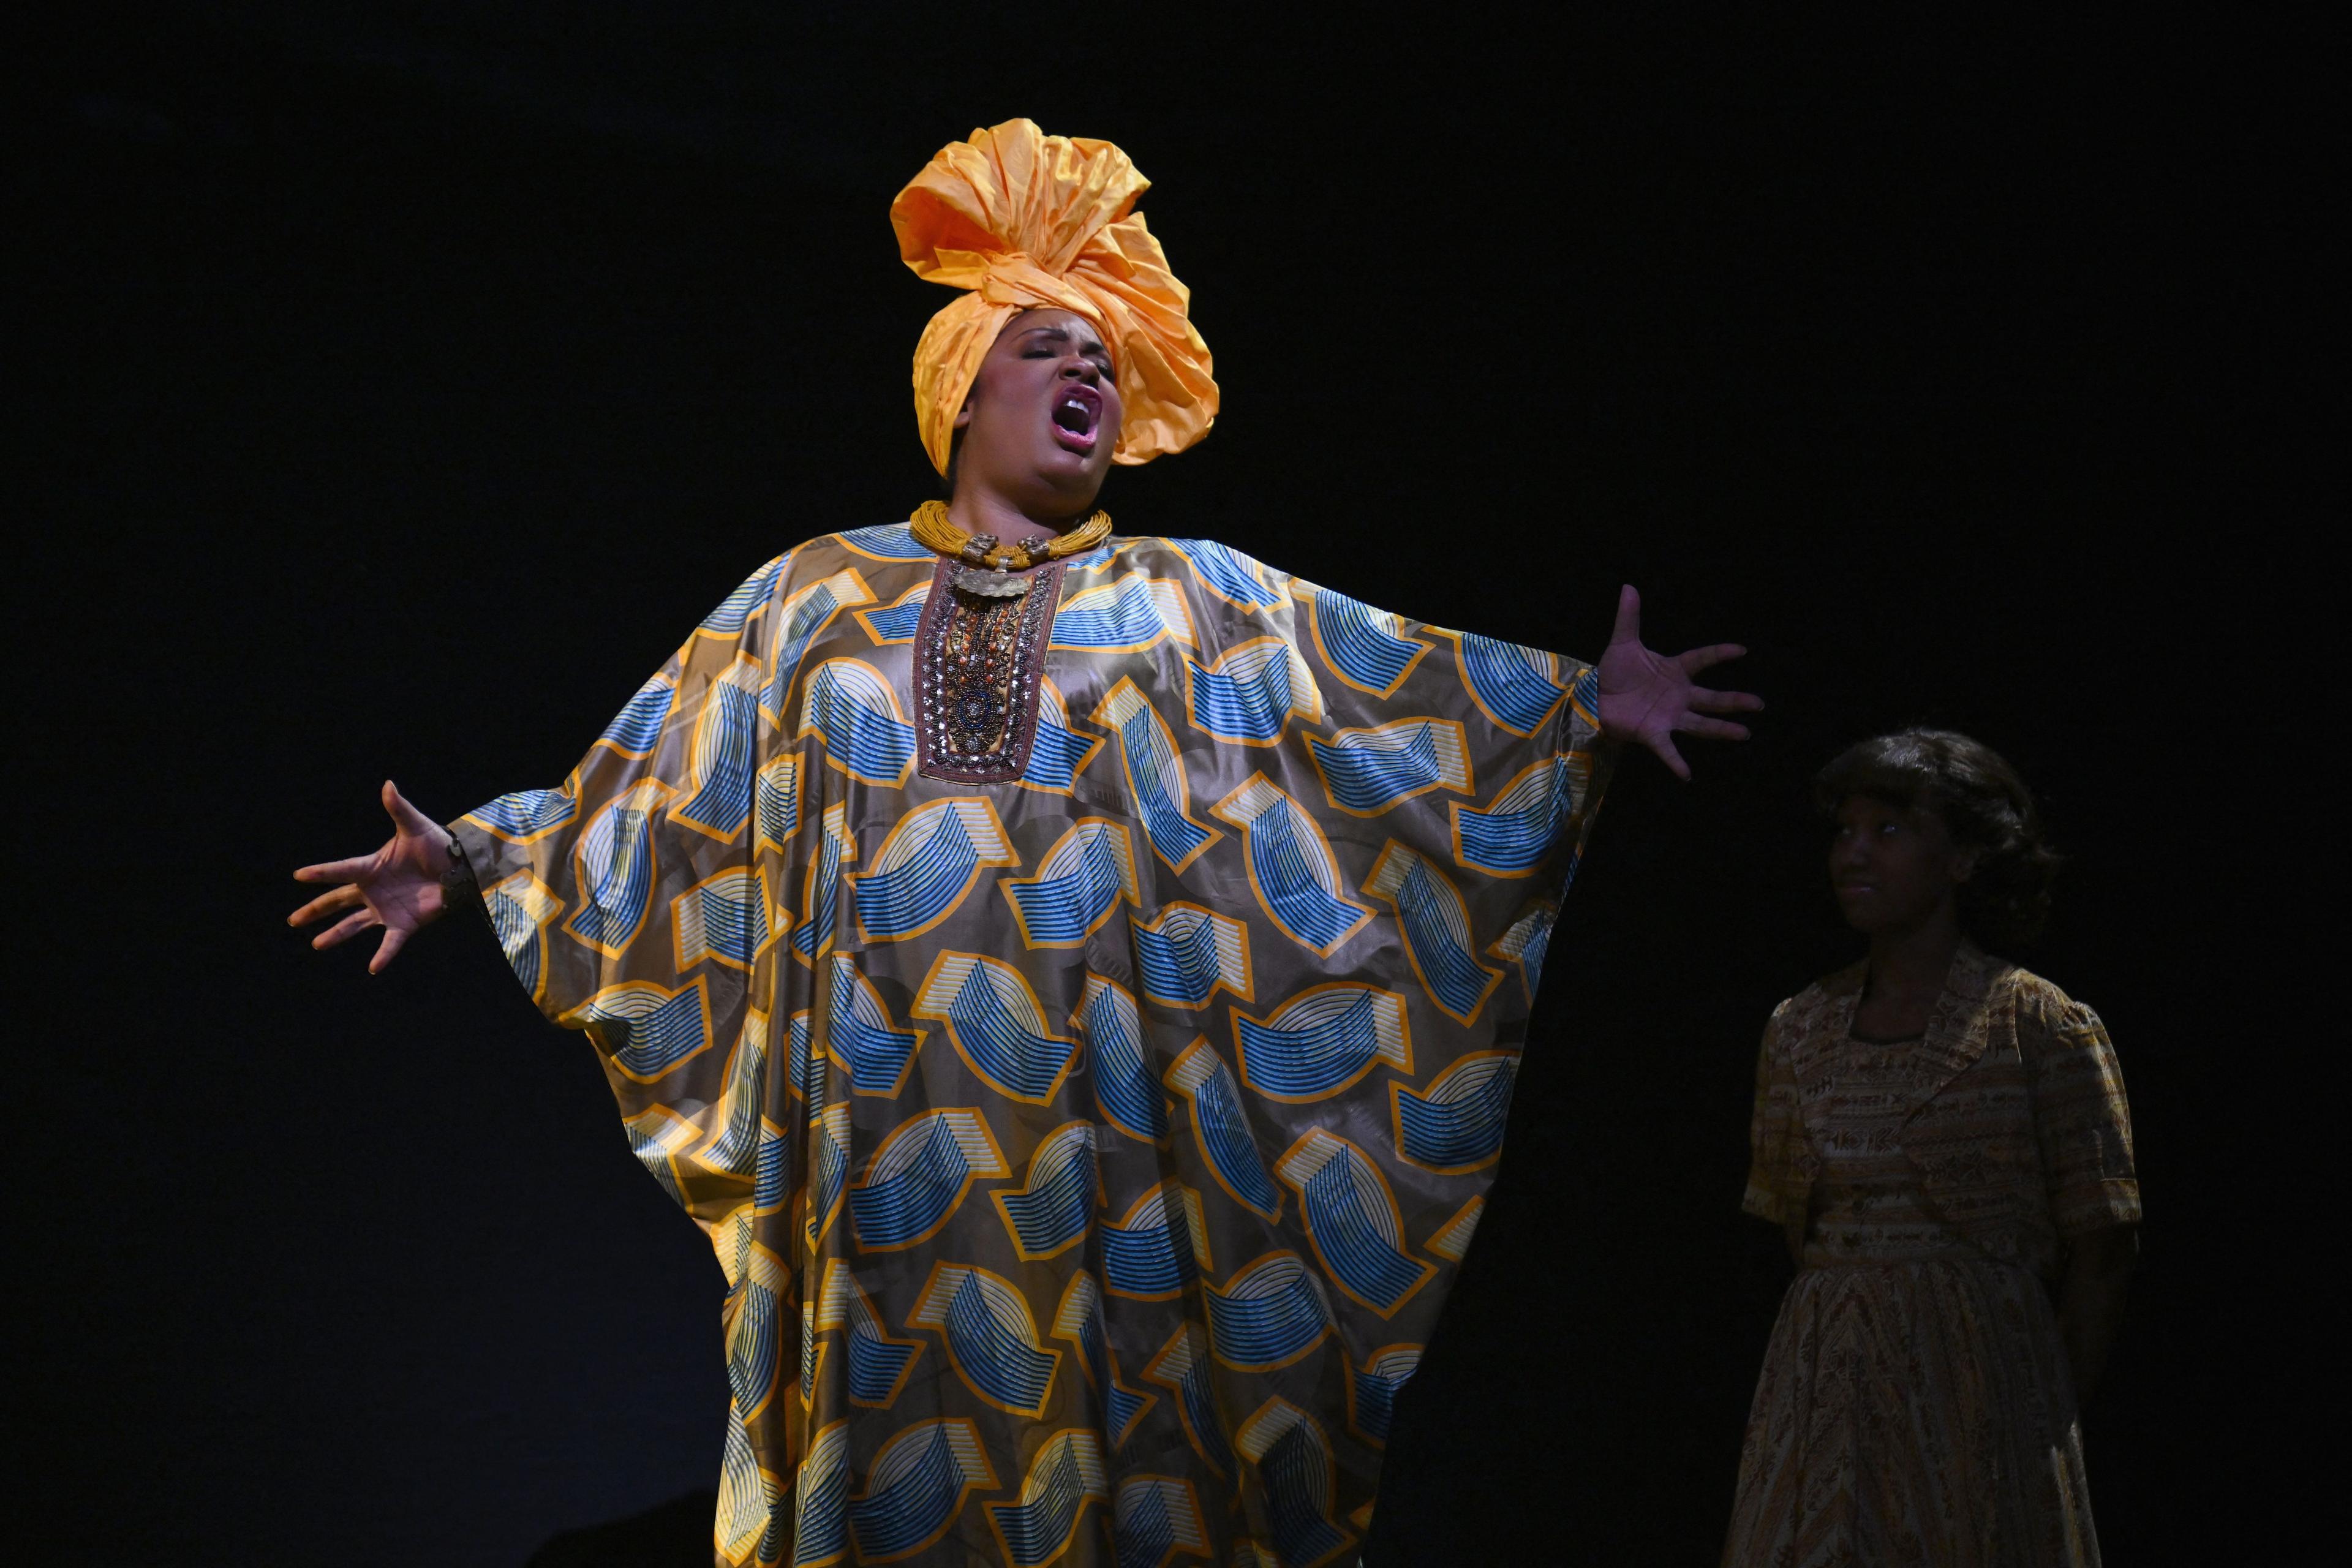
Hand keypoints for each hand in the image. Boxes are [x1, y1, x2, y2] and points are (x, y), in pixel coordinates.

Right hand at [288, 780, 454, 971]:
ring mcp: (386, 909)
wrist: (461, 867)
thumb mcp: (416, 827)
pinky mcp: (404, 924)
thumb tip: (388, 784)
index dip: (321, 873)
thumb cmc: (436, 845)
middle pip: (337, 901)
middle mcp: (373, 890)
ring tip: (316, 944)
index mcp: (371, 867)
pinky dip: (383, 956)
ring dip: (336, 935)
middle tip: (293, 920)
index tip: (298, 875)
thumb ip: (399, 808)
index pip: (340, 870)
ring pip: (354, 924)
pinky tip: (372, 968)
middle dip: (315, 910)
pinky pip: (390, 943)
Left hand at [1595, 585, 1762, 779]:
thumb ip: (1629, 617)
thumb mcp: (1622, 643)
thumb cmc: (1613, 672)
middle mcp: (1678, 696)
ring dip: (1722, 730)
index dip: (1720, 653)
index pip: (1702, 659)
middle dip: (1735, 701)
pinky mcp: (1653, 734)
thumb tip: (1628, 587)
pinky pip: (1667, 750)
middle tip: (1759, 704)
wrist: (1592, 697)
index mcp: (1674, 671)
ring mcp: (1668, 716)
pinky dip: (1676, 762)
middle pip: (1712, 698)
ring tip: (1744, 734)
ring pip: (1701, 724)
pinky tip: (1687, 775)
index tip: (1742, 650)